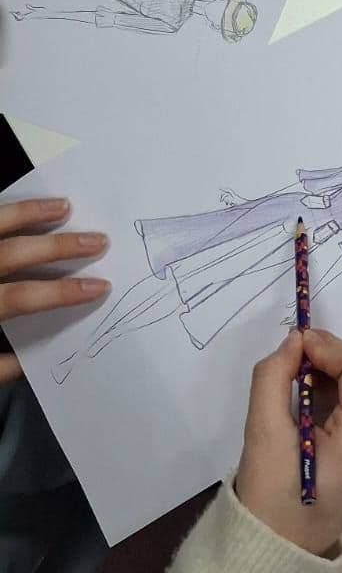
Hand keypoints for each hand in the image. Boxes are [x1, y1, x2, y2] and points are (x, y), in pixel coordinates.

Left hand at [0, 198, 108, 382]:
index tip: (100, 286)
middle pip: (12, 254)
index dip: (62, 292)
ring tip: (63, 206)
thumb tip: (36, 360)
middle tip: (99, 241)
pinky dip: (5, 212)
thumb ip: (0, 366)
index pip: (21, 297)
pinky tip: (22, 207)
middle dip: (59, 247)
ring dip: (28, 214)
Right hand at [235, 328, 341, 556]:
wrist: (280, 548)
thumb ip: (274, 376)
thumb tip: (294, 341)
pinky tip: (314, 401)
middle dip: (334, 358)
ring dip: (339, 374)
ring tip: (300, 382)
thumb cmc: (270, 496)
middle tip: (294, 362)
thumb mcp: (262, 432)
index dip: (328, 347)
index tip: (294, 347)